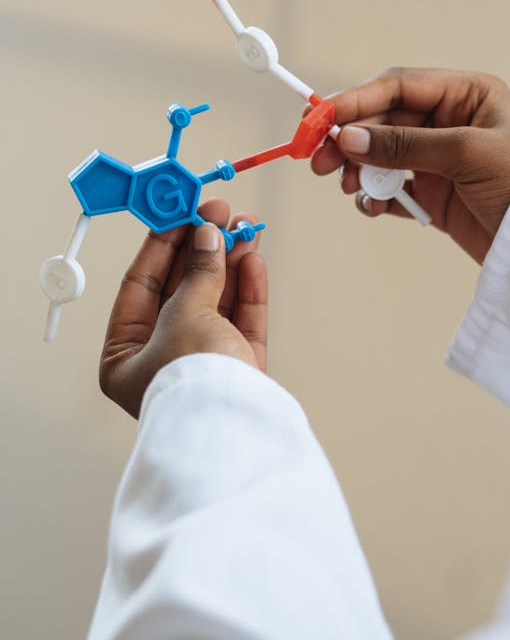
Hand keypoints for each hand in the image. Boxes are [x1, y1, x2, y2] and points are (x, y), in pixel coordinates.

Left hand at [100, 199, 266, 418]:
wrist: (235, 430)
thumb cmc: (191, 381)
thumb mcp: (185, 314)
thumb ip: (199, 271)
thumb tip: (207, 235)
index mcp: (125, 357)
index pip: (140, 285)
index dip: (162, 243)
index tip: (180, 209)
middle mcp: (161, 361)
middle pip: (182, 289)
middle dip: (203, 248)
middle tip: (219, 212)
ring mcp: (202, 365)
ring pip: (216, 301)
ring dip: (230, 262)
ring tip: (245, 227)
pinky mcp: (237, 370)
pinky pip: (240, 321)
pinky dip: (246, 290)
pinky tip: (253, 259)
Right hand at [311, 68, 509, 264]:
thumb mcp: (467, 153)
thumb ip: (405, 145)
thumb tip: (350, 138)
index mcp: (465, 94)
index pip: (398, 86)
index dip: (356, 99)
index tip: (321, 118)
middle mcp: (449, 122)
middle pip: (383, 120)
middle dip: (350, 139)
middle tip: (320, 161)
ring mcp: (440, 159)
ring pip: (382, 155)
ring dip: (359, 169)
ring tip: (349, 186)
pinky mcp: (436, 194)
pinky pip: (393, 188)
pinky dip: (377, 196)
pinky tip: (372, 206)